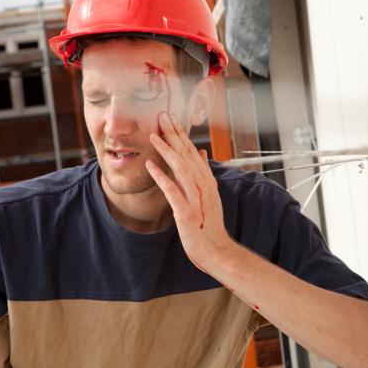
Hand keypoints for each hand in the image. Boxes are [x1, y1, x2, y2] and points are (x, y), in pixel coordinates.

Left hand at [145, 112, 234, 272]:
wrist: (217, 250)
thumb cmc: (210, 225)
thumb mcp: (211, 195)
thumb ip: (205, 173)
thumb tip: (202, 152)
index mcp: (208, 181)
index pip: (194, 152)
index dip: (182, 135)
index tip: (171, 119)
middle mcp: (204, 186)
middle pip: (187, 155)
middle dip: (174, 135)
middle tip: (162, 116)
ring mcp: (196, 199)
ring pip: (181, 168)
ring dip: (167, 150)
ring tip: (154, 135)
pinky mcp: (186, 212)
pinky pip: (172, 191)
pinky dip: (161, 176)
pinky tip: (150, 165)